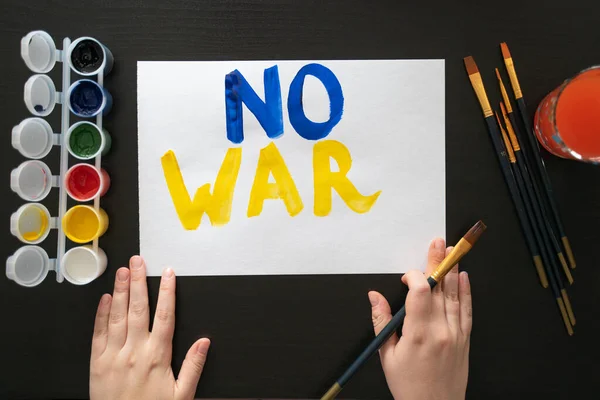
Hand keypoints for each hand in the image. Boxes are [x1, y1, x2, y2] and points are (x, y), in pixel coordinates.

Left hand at [90, 256, 209, 399]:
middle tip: (139, 261)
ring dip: (120, 291)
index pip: (165, 315)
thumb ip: (194, 366)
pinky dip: (101, 314)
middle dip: (139, 281)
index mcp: (158, 356)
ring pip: (118, 316)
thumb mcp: (182, 395)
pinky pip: (98, 333)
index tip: (168, 274)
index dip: (167, 292)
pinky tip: (104, 299)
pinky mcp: (96, 363)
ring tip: (123, 271)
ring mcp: (114, 355)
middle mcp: (135, 351)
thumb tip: (205, 343)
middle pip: (139, 308)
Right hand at [369, 238, 471, 399]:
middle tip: (439, 241)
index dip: (413, 277)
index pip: (419, 292)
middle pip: (440, 288)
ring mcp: (455, 334)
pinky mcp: (464, 339)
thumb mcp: (387, 355)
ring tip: (453, 251)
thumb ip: (381, 321)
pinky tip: (464, 277)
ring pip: (455, 295)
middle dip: (438, 262)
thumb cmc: (409, 385)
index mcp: (418, 334)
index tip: (405, 277)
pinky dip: (466, 291)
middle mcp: (440, 330)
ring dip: (453, 270)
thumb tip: (374, 296)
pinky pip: (467, 310)